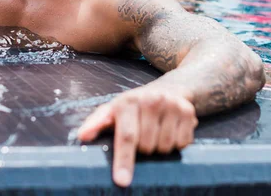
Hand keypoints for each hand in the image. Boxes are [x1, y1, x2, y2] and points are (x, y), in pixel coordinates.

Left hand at [77, 84, 197, 186]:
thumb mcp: (113, 110)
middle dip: (143, 150)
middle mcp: (151, 100)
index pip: (126, 137)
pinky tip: (170, 130)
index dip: (124, 160)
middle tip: (142, 137)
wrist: (168, 89)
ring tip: (156, 133)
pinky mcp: (188, 111)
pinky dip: (176, 144)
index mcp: (128, 102)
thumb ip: (96, 123)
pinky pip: (182, 143)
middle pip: (147, 146)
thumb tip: (82, 136)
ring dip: (160, 148)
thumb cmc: (133, 106)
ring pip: (165, 147)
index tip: (122, 181)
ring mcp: (171, 104)